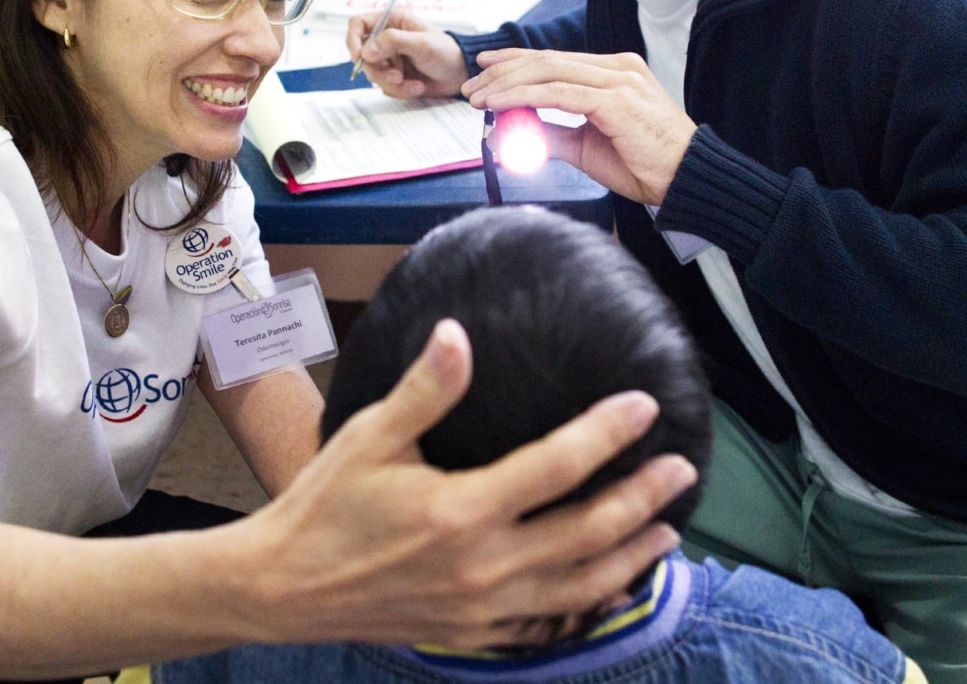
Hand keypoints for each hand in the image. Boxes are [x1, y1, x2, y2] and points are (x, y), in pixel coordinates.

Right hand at [243, 320, 696, 648]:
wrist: (284, 588)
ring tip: (669, 529)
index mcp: (461, 510)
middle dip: (642, 498)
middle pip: (587, 532)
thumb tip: (459, 332)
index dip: (606, 433)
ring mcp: (483, 607)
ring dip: (631, 555)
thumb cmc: (326, 503)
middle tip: (682, 469)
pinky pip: (549, 620)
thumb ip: (425, 390)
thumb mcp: (370, 436)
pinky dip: (590, 600)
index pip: (556, 466)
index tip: (644, 405)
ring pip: (581, 585)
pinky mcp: (474, 632)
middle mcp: (483, 565)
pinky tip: (610, 584)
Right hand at [346, 10, 468, 98]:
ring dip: (392, 83)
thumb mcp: (421, 43)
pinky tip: (417, 87)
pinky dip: (400, 90)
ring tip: (414, 84)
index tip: (358, 57)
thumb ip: (393, 42)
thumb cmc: (446, 52)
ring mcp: (389, 59)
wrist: (461, 75)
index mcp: (391, 21)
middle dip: (379, 70)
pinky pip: (385, 87)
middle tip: (397, 76)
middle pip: (363, 55)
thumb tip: (366, 50)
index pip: (358, 24)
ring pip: (373, 74)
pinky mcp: (394, 76)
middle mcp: (386, 39)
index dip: (353, 40)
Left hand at [463, 49, 696, 206]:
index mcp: (614, 72)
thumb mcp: (586, 147)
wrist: (685, 180)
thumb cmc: (644, 165)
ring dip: (507, 83)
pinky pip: (559, 93)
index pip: (556, 59)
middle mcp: (617, 68)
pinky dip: (524, 96)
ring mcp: (618, 80)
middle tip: (472, 87)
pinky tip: (500, 104)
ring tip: (479, 97)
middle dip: (504, 71)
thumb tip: (513, 132)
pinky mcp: (615, 100)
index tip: (486, 70)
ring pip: (549, 71)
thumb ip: (552, 134)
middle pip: (548, 60)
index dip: (516, 62)